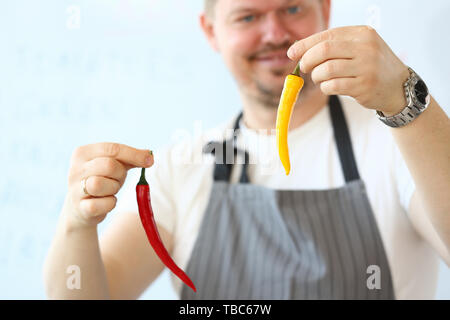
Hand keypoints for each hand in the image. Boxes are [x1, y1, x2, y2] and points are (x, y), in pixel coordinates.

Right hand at [64, 142, 153, 229]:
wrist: (81, 209)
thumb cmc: (102, 181)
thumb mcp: (114, 166)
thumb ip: (130, 158)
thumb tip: (150, 156)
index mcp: (83, 153)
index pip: (112, 149)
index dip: (134, 154)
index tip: (150, 161)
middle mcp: (75, 169)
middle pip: (109, 165)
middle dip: (120, 174)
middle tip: (118, 179)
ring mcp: (75, 189)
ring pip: (100, 184)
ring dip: (113, 188)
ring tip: (110, 190)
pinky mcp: (80, 208)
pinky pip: (102, 204)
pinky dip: (110, 204)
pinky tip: (106, 203)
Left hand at [287, 25, 410, 115]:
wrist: (398, 87)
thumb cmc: (371, 66)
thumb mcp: (359, 48)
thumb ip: (334, 46)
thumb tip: (297, 51)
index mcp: (362, 33)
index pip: (327, 36)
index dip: (305, 45)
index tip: (292, 53)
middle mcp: (366, 47)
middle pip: (324, 51)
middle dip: (308, 60)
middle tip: (305, 68)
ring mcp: (366, 67)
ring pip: (326, 70)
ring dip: (316, 76)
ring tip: (319, 79)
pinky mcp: (364, 86)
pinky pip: (333, 86)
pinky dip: (325, 88)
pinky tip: (329, 87)